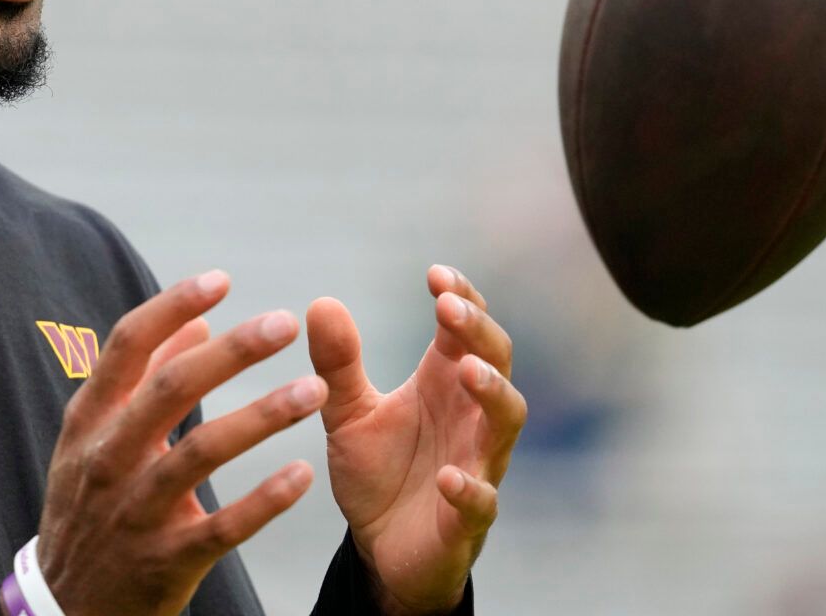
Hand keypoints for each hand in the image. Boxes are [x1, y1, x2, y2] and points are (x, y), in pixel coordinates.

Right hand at [36, 270, 327, 615]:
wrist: (67, 607)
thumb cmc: (89, 506)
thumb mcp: (94, 438)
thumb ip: (141, 378)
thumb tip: (192, 321)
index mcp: (90, 421)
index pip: (126, 348)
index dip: (171, 307)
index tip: (221, 280)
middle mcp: (108, 459)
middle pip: (170, 390)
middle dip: (232, 352)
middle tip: (285, 323)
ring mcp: (136, 512)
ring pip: (201, 453)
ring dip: (261, 416)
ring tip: (315, 391)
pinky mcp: (166, 561)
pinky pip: (222, 527)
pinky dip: (263, 501)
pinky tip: (302, 475)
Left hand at [307, 265, 525, 615]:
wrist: (380, 549)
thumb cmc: (379, 471)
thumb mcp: (347, 412)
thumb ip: (337, 363)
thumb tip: (321, 302)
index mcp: (443, 384)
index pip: (466, 330)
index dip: (461, 298)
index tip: (434, 275)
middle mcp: (468, 418)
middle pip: (496, 363)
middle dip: (479, 332)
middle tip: (449, 307)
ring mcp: (475, 466)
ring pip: (505, 423)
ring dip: (492, 394)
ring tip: (468, 371)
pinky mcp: (466, 520)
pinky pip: (481, 502)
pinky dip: (470, 489)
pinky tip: (449, 478)